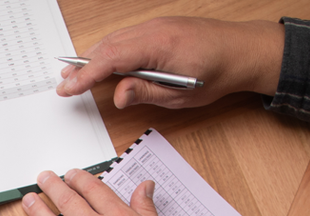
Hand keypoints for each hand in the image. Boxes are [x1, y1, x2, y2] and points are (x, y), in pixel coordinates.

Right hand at [57, 17, 284, 108]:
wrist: (245, 50)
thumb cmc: (219, 72)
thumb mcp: (181, 94)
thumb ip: (146, 92)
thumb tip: (118, 95)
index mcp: (159, 45)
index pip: (112, 58)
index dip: (86, 74)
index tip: (68, 87)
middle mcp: (154, 30)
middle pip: (107, 46)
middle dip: (82, 66)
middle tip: (63, 84)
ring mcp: (156, 26)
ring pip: (114, 39)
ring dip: (93, 57)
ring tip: (73, 74)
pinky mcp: (159, 28)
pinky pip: (126, 37)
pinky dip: (108, 49)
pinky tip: (100, 60)